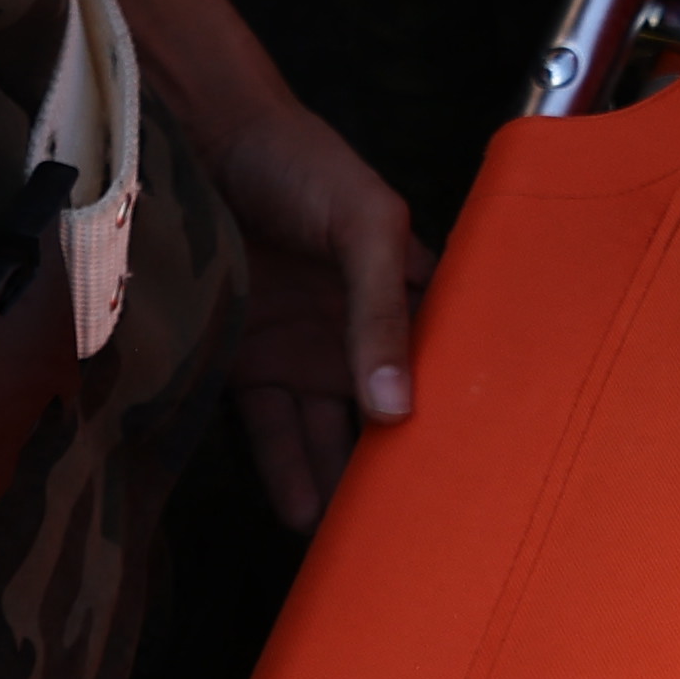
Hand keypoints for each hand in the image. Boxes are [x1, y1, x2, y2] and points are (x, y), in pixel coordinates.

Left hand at [202, 99, 432, 521]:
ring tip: (361, 540)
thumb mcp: (362, 224)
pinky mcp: (243, 361)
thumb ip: (381, 310)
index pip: (441, 361)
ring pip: (328, 431)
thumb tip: (396, 406)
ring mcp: (300, 347)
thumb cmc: (298, 160)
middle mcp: (355, 328)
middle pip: (387, 410)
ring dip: (341, 481)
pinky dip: (284, 471)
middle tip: (422, 530)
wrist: (197, 138)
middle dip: (402, 464)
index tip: (483, 472)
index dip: (461, 411)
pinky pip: (269, 428)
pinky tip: (302, 514)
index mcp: (403, 288)